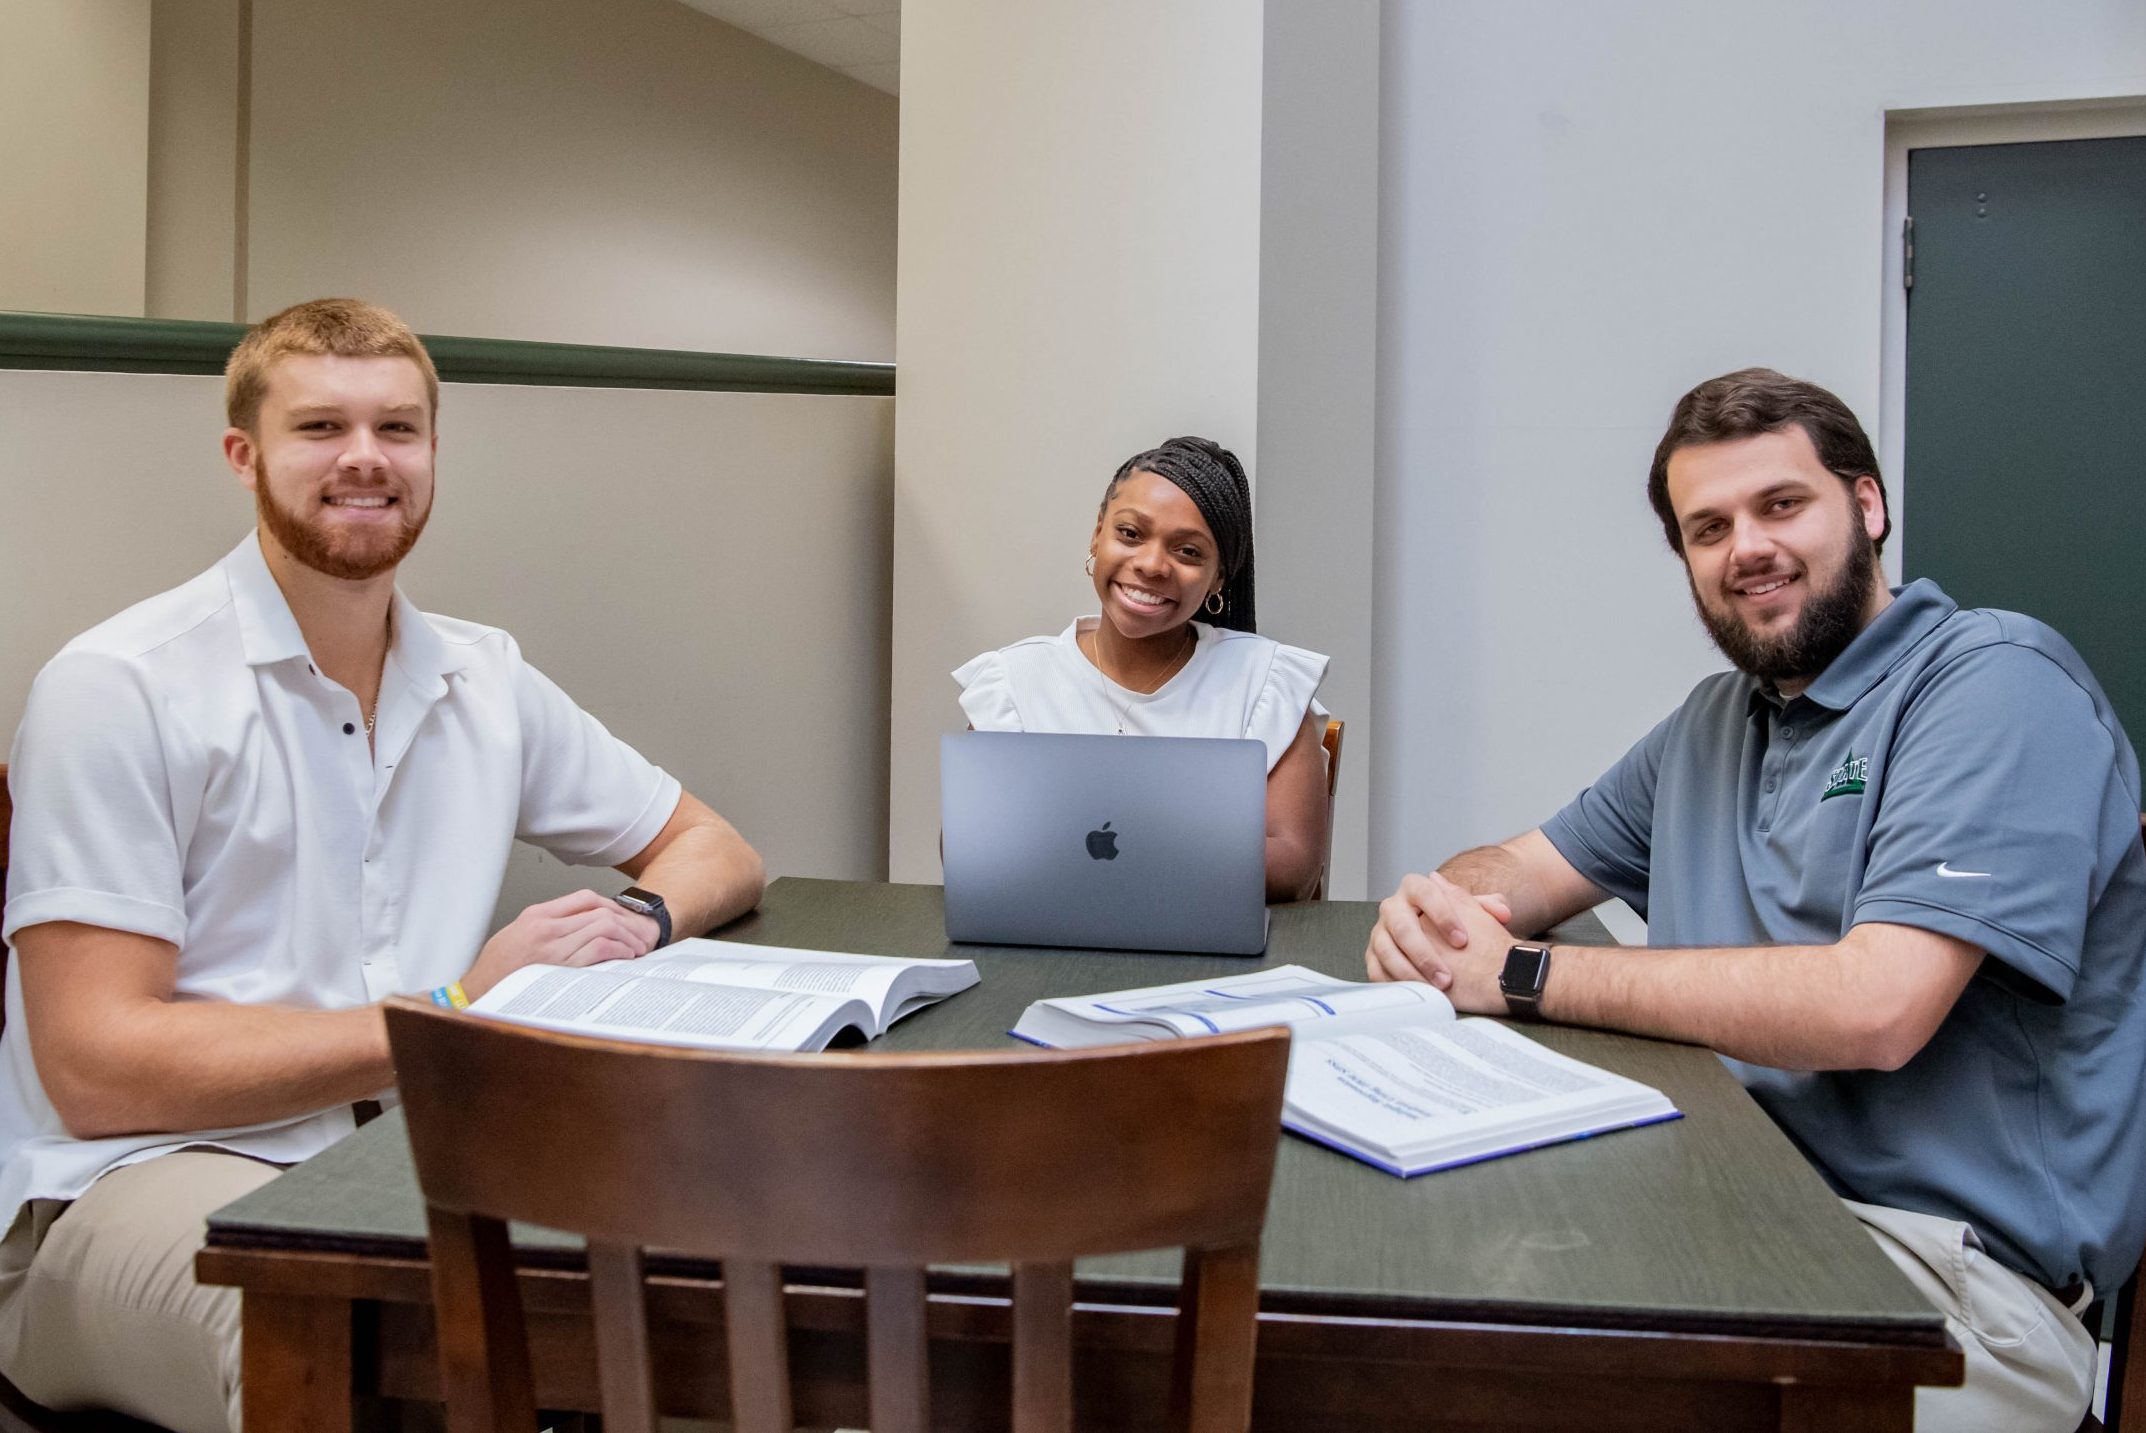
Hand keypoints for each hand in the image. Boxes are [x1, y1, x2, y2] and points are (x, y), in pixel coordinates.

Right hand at [459, 890, 661, 1000]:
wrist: (474, 996)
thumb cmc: (493, 973)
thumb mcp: (514, 936)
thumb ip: (543, 927)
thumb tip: (574, 928)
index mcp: (535, 916)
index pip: (583, 897)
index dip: (610, 905)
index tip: (622, 918)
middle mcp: (546, 926)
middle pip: (599, 910)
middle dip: (626, 921)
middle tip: (638, 934)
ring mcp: (553, 946)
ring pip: (603, 926)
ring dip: (627, 936)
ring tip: (636, 948)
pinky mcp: (560, 967)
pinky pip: (599, 948)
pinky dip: (618, 950)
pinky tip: (625, 957)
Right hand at [1366, 873, 1515, 1008]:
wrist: (1439, 938)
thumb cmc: (1456, 924)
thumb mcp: (1473, 912)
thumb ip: (1490, 908)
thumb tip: (1501, 912)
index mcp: (1414, 888)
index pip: (1425, 893)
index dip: (1443, 915)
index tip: (1462, 941)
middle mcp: (1392, 907)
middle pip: (1401, 925)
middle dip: (1424, 953)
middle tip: (1446, 977)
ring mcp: (1380, 931)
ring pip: (1386, 950)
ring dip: (1410, 972)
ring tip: (1435, 989)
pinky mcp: (1373, 955)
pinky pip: (1376, 969)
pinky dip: (1394, 982)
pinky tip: (1415, 991)